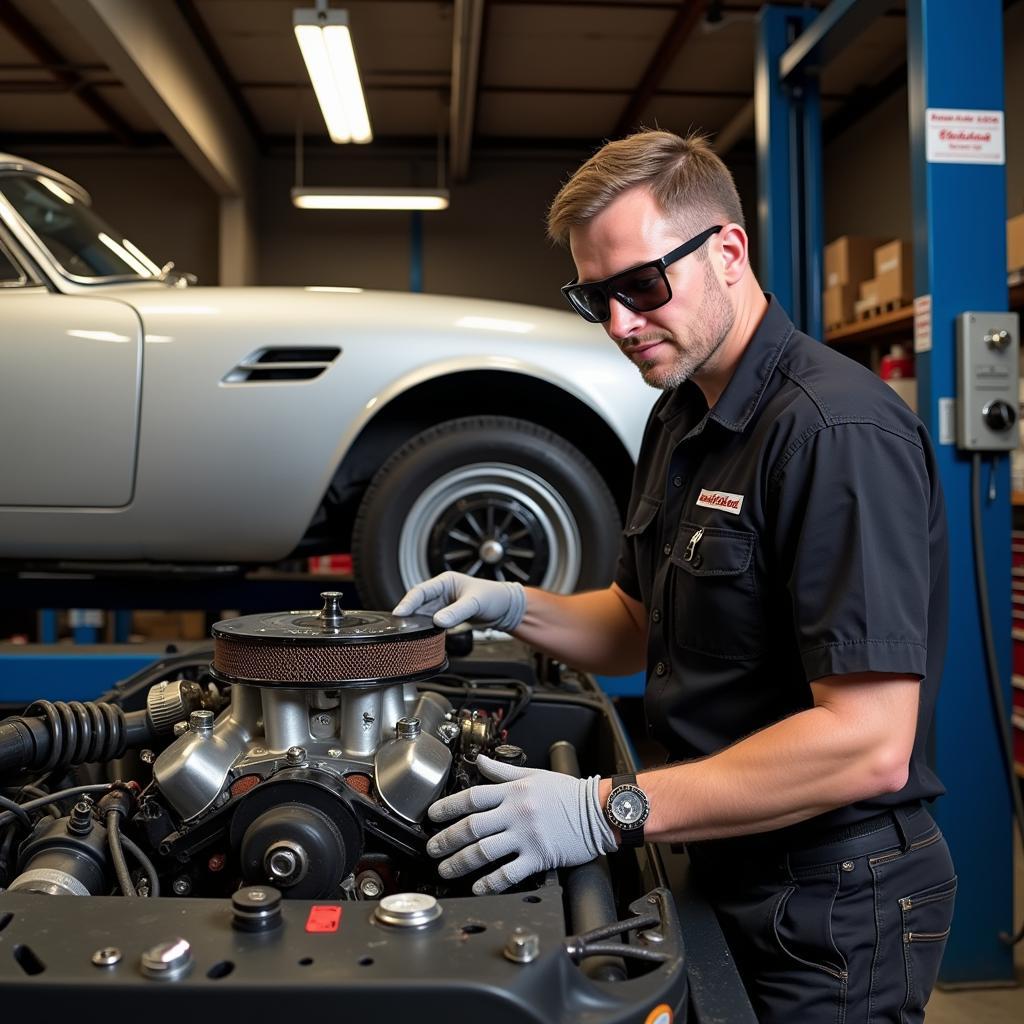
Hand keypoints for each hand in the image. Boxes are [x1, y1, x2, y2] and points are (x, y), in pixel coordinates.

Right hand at [392, 571, 526, 630]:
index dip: (408, 602)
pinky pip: (431, 623)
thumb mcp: (475, 603)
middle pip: (418, 604)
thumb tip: (439, 621)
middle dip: (408, 615)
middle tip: (399, 627)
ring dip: (416, 623)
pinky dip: (426, 629)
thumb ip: (457, 612)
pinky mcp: (446, 616)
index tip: (400, 613)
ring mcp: (442, 605)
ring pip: (423, 615)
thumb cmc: (493, 597)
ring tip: (408, 634)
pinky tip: (423, 636)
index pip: (420, 591)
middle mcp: (441, 592)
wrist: (505, 608)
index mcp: (445, 581)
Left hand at [425, 754, 616, 894]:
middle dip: (447, 839)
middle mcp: (516, 813)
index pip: (472, 797)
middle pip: (472, 827)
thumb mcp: (534, 774)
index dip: (448, 807)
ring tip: (446, 869)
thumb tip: (479, 761)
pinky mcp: (538, 857)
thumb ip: (502, 770)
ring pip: (484, 851)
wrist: (599, 812)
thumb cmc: (569, 793)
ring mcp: (526, 836)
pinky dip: (489, 883)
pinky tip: (477, 887)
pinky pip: (508, 873)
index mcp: (514, 791)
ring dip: (460, 862)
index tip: (432, 816)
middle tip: (432, 848)